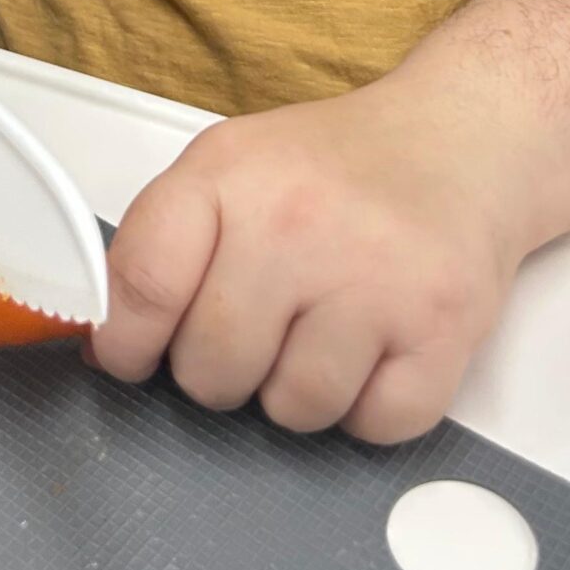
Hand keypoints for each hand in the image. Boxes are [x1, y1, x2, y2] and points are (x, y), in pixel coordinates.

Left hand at [90, 74, 538, 444]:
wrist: (461, 142)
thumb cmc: (335, 167)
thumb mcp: (231, 165)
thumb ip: (162, 242)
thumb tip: (108, 342)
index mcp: (230, 174)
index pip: (144, 285)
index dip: (127, 341)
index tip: (135, 354)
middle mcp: (298, 223)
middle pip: (212, 370)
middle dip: (222, 370)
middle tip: (260, 326)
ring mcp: (374, 279)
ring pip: (292, 411)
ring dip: (299, 390)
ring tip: (324, 327)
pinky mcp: (442, 329)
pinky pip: (370, 427)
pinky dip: (368, 407)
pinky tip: (375, 347)